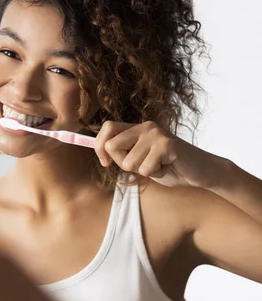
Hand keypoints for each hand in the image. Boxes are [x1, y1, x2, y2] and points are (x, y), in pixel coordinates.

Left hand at [94, 121, 224, 188]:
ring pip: (128, 162)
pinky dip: (155, 174)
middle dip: (122, 163)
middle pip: (111, 146)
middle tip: (143, 165)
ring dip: (143, 171)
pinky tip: (168, 167)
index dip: (99, 146)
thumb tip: (102, 154)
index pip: (107, 127)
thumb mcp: (140, 160)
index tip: (105, 162)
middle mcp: (145, 126)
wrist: (202, 172)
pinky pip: (145, 168)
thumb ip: (124, 154)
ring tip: (160, 166)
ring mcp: (156, 134)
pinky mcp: (167, 145)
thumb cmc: (170, 167)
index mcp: (138, 128)